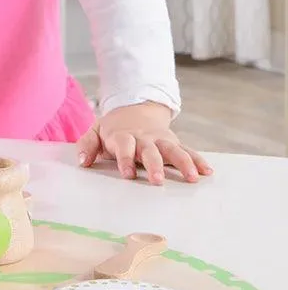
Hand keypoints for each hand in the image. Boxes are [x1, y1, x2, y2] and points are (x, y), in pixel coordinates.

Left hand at [76, 102, 213, 184]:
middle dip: (154, 165)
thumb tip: (83, 162)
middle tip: (157, 181)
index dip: (125, 159)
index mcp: (124, 136)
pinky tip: (207, 171)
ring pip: (173, 149)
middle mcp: (144, 138)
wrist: (134, 107)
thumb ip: (87, 145)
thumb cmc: (113, 128)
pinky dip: (197, 159)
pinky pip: (187, 150)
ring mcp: (160, 140)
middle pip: (150, 150)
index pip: (124, 146)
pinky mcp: (173, 142)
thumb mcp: (95, 131)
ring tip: (192, 178)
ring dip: (183, 163)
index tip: (127, 175)